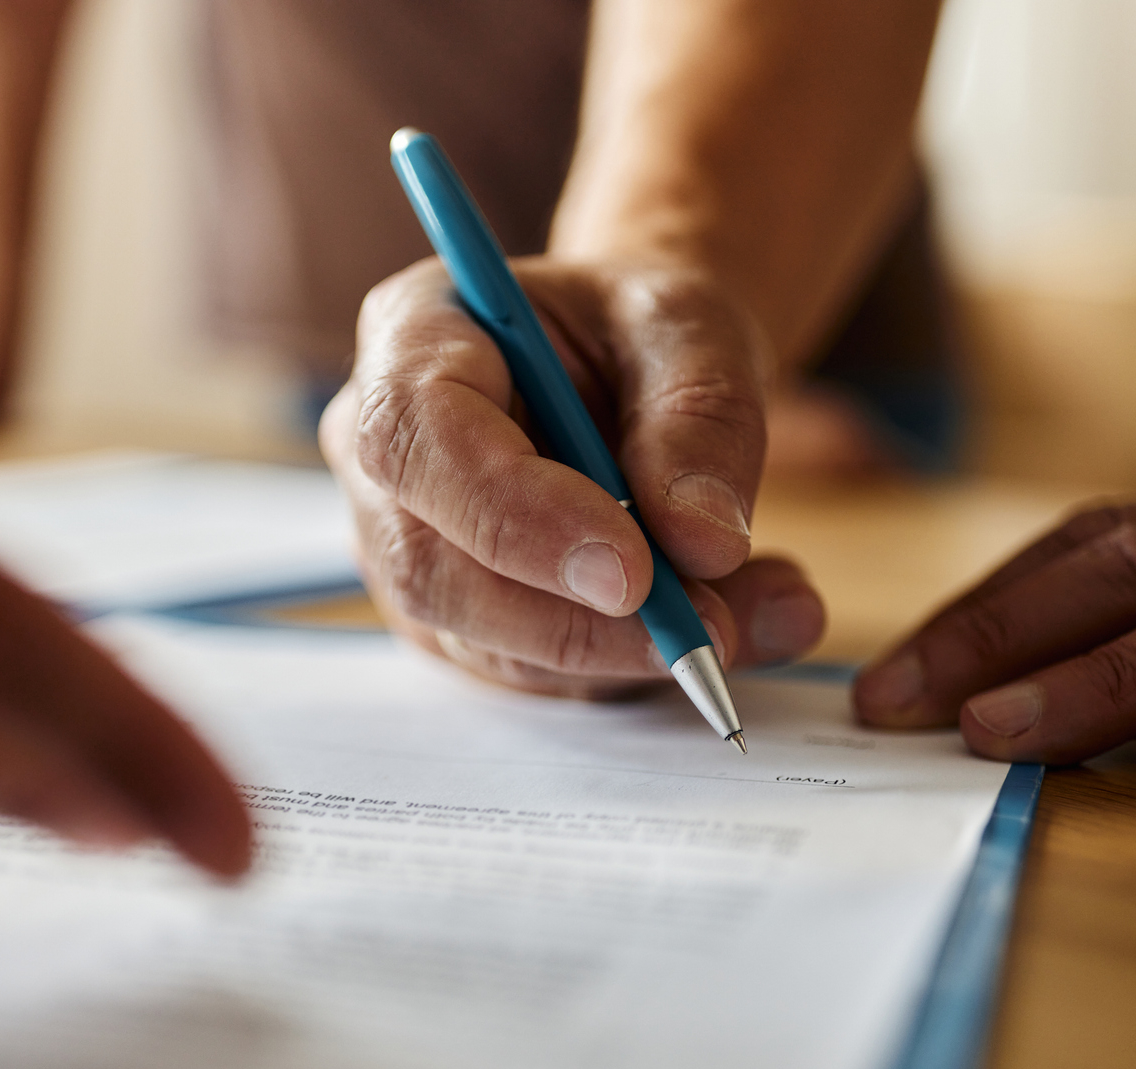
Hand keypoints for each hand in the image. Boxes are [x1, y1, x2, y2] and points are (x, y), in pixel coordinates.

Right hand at [319, 257, 825, 697]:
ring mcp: (406, 546)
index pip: (417, 438)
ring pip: (485, 640)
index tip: (631, 567)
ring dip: (622, 652)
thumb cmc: (642, 331)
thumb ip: (702, 418)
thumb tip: (703, 545)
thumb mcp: (694, 328)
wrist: (638, 370)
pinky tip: (720, 622)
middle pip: (431, 567)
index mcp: (412, 337)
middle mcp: (384, 454)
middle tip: (709, 626)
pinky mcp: (455, 620)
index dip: (513, 514)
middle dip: (575, 618)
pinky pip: (530, 673)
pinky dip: (628, 666)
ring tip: (752, 615)